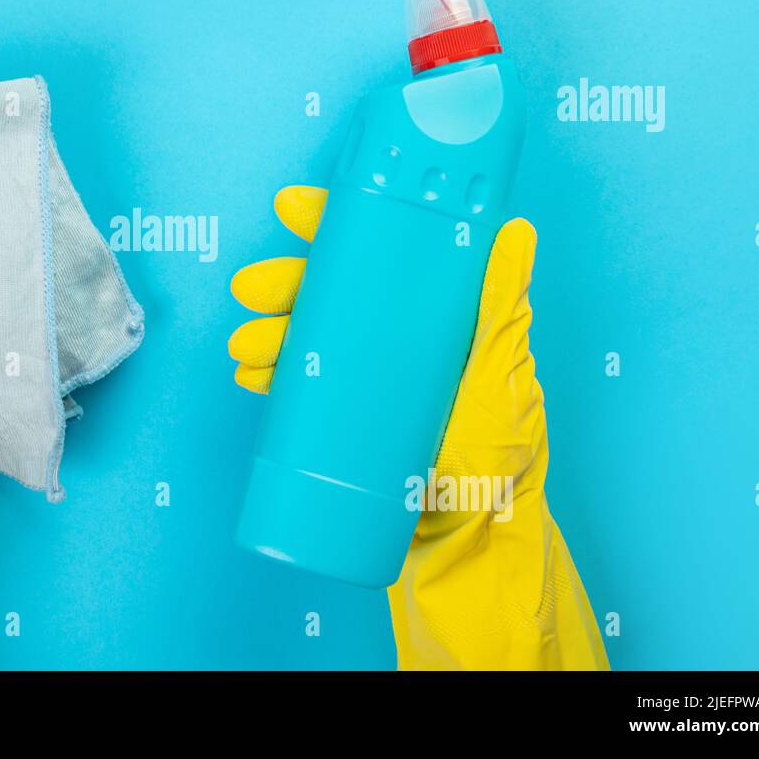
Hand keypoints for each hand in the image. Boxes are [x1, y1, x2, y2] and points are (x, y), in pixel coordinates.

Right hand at [229, 185, 608, 669]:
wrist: (467, 548)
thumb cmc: (496, 465)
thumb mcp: (501, 381)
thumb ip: (501, 312)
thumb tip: (513, 232)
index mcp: (438, 317)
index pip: (386, 252)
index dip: (338, 224)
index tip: (294, 209)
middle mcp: (399, 340)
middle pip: (333, 292)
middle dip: (285, 285)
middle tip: (251, 291)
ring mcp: (369, 379)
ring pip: (309, 337)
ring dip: (268, 333)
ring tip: (245, 348)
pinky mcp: (346, 418)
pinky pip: (300, 386)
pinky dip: (271, 376)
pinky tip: (253, 377)